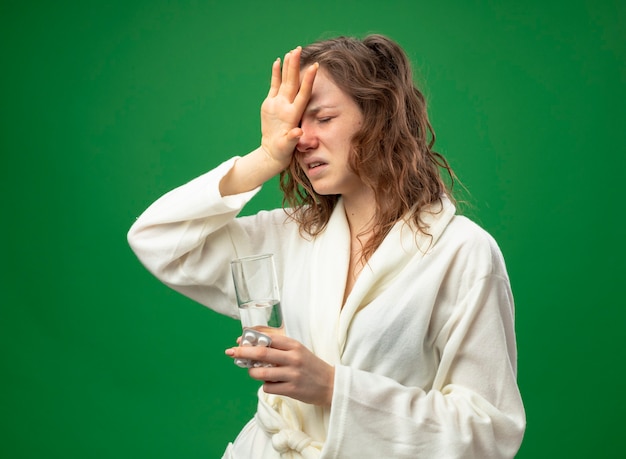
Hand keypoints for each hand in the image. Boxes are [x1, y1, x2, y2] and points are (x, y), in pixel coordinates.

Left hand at [225, 334, 333, 406]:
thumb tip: (254, 345)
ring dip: (253, 372)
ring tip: (255, 372)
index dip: (251, 339)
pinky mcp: (292, 390)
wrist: (331, 385)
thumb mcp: (298, 350)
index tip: (239, 340)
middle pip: (261, 353)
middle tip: (231, 353)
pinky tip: (273, 384)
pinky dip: (266, 385)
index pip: (268, 338)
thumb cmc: (310, 366)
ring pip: (261, 372)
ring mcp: (292, 374)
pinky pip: (268, 387)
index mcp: (294, 345)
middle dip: (242, 352)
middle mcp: (293, 358)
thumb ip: (279, 347)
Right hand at [260, 47, 317, 169]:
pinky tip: (278, 61)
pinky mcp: (271, 103)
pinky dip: (276, 74)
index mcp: (294, 113)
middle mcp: (288, 105)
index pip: (303, 93)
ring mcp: (280, 103)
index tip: (315, 67)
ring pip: (285, 81)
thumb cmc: (282, 151)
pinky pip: (275, 85)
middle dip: (296, 66)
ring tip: (291, 52)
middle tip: (298, 49)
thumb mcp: (287, 146)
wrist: (273, 151)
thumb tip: (298, 134)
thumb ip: (292, 139)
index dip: (308, 80)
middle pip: (294, 82)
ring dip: (288, 67)